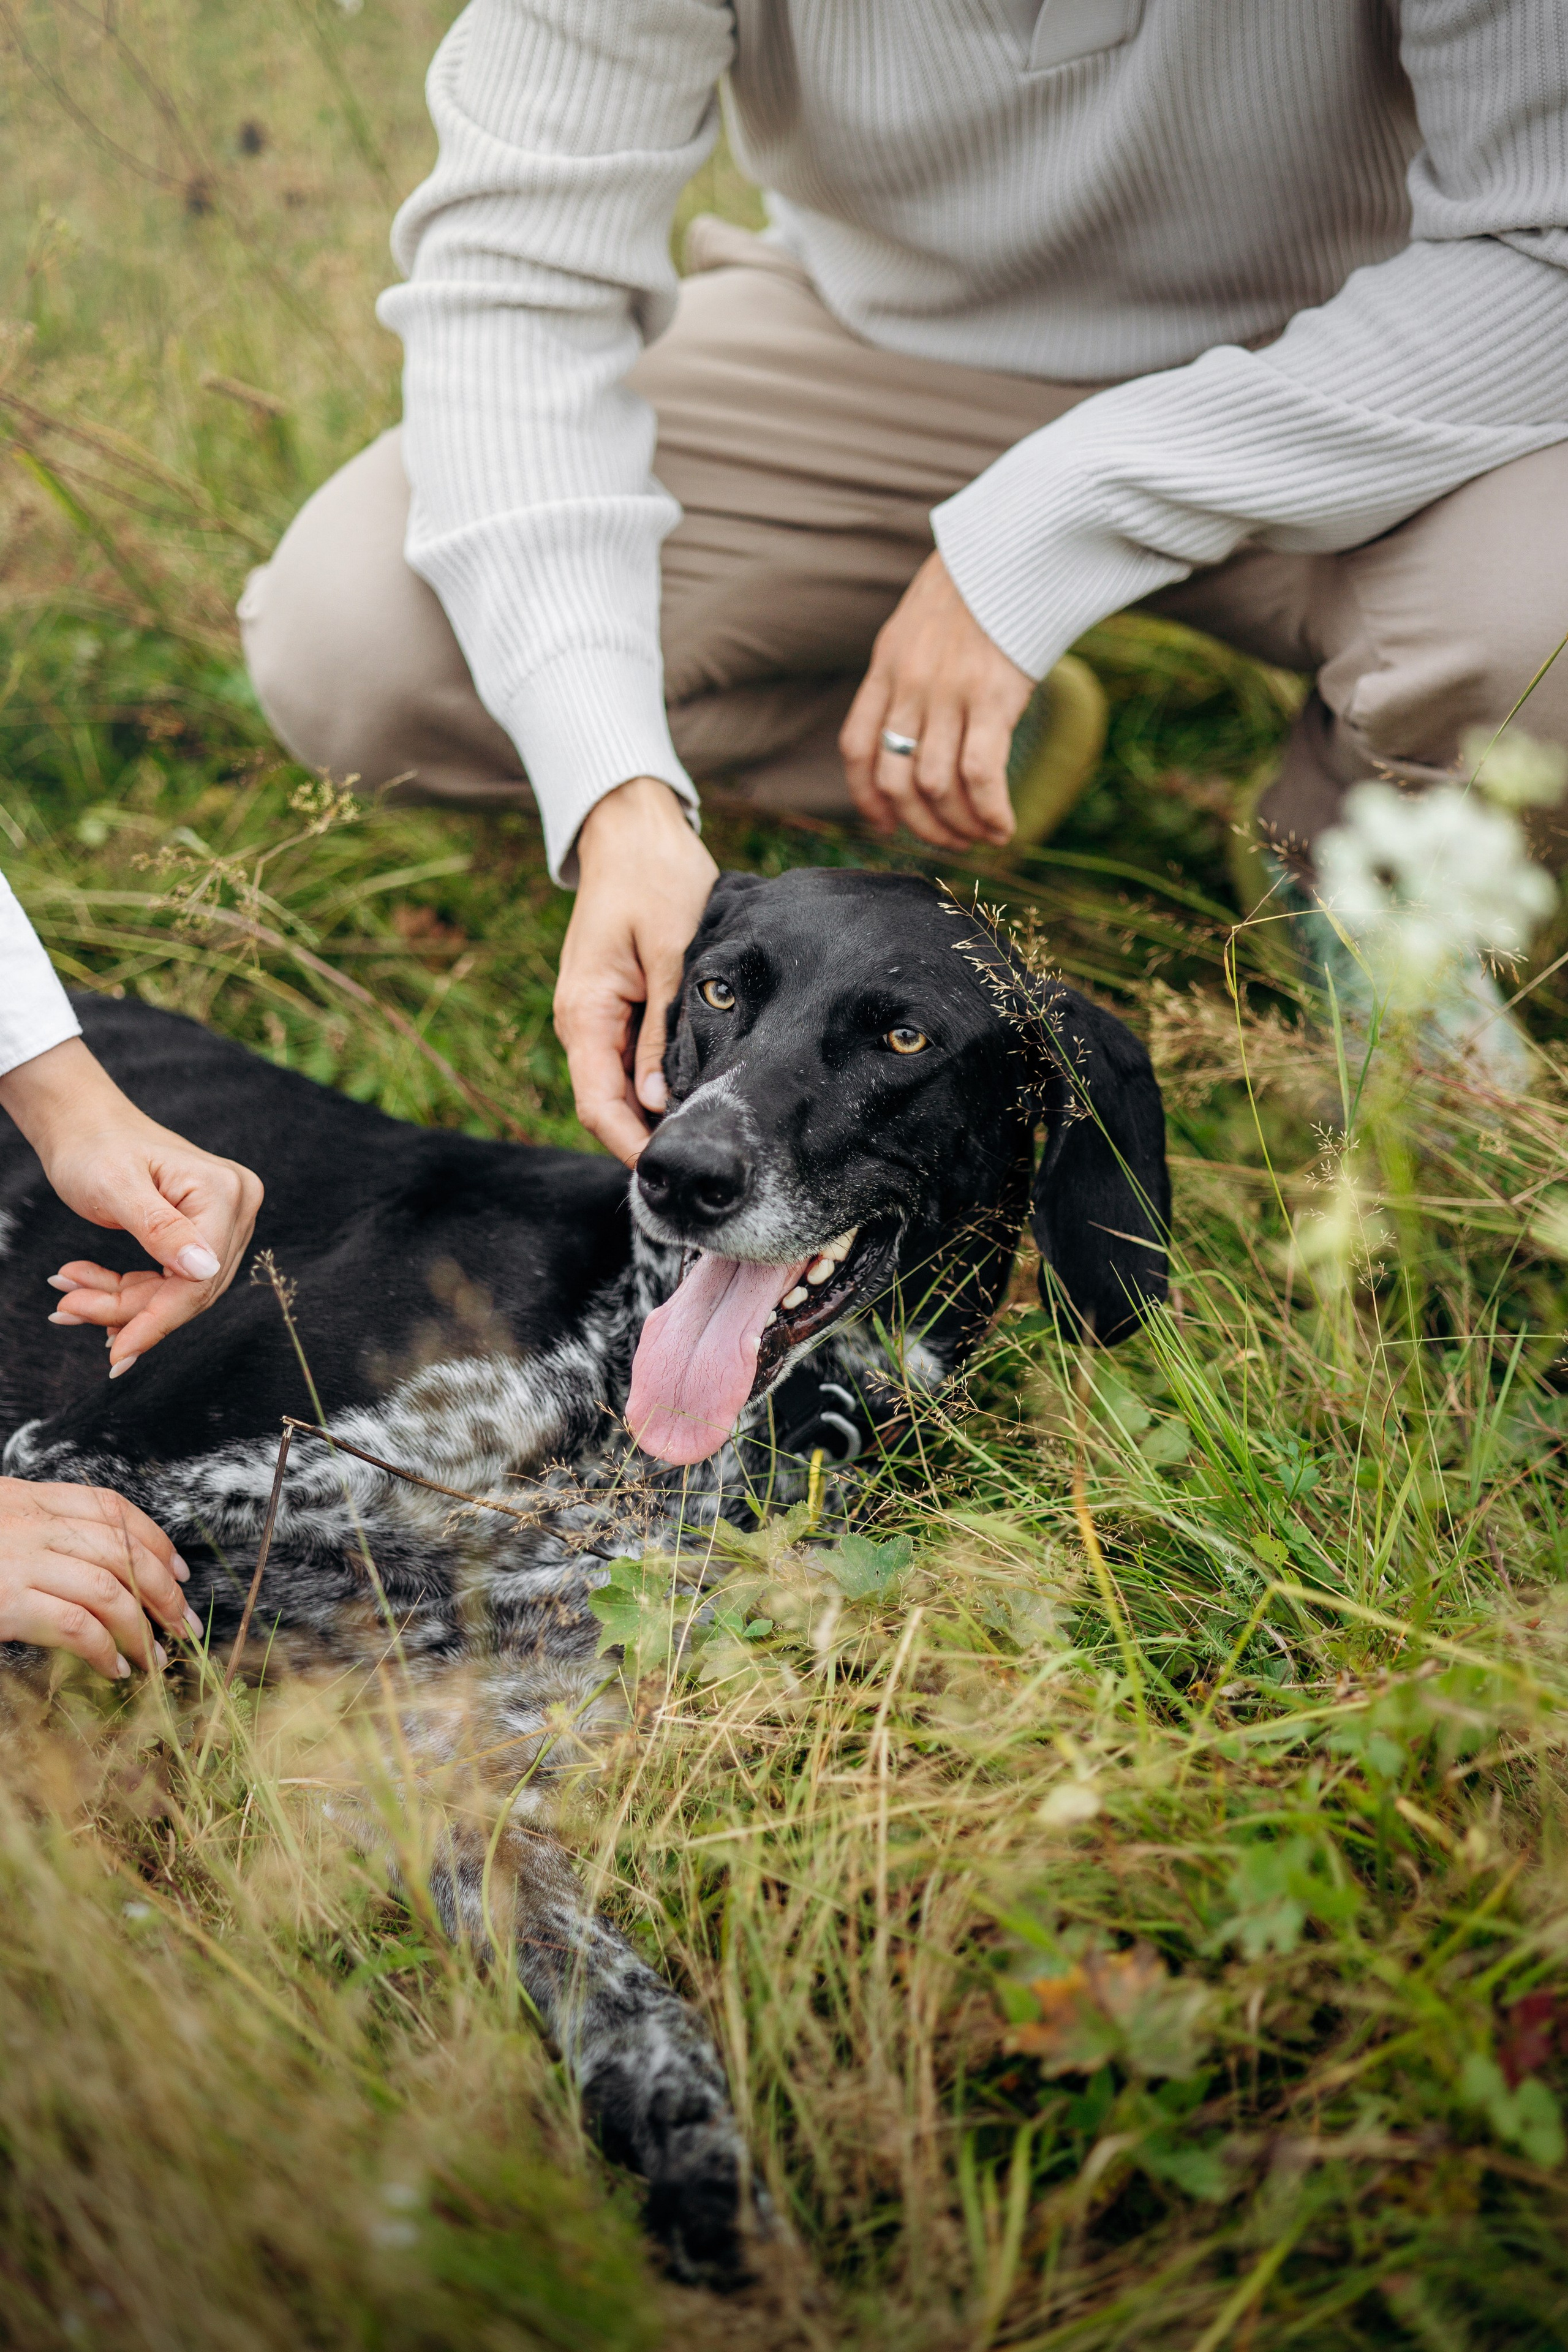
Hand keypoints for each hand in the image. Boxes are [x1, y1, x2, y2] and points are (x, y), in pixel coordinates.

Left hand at [0, 1037, 263, 1375]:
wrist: (84, 1124)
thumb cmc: (94, 1146)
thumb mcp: (117, 1187)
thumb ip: (161, 1229)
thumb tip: (205, 1271)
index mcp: (223, 1191)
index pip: (199, 1277)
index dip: (158, 1319)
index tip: (116, 1355)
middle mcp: (237, 1204)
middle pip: (190, 1288)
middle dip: (130, 1309)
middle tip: (69, 1310)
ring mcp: (226, 1217)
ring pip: (180, 1289)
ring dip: (124, 1301)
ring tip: (70, 1297)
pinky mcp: (207, 1229)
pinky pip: (173, 1277)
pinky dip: (130, 1290)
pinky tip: (88, 1287)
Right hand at [0, 1475, 202, 1677]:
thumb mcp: (0, 1524)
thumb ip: (43, 1533)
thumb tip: (102, 1567)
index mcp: (33, 1499)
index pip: (112, 1509)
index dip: (154, 1541)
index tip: (179, 1572)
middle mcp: (33, 1523)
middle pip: (122, 1551)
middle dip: (163, 1592)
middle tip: (183, 1624)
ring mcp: (21, 1561)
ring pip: (108, 1590)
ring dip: (140, 1629)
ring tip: (154, 1657)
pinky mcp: (7, 1602)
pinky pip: (75, 1626)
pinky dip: (103, 1650)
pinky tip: (113, 1668)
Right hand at [554, 777, 717, 1163]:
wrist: (633, 832)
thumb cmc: (655, 880)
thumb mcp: (669, 952)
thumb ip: (663, 1030)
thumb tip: (659, 1101)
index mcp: (585, 1013)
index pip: (599, 1105)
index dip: (632, 1147)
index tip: (672, 1173)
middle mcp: (581, 1022)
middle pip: (607, 1106)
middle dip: (646, 1141)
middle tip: (702, 1166)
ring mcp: (596, 1016)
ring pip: (620, 1088)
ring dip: (653, 1116)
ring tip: (704, 1141)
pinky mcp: (615, 1007)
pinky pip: (630, 1061)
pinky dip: (656, 1085)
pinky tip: (694, 1095)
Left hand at [840, 551, 1034, 849]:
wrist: (1015, 546)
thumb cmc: (976, 590)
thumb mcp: (917, 627)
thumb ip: (906, 675)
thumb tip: (913, 729)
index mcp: (886, 668)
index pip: (857, 748)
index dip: (866, 797)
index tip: (886, 823)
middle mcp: (910, 686)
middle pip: (896, 781)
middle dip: (920, 825)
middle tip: (948, 840)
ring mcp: (949, 694)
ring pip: (936, 786)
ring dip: (958, 826)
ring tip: (981, 837)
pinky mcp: (994, 698)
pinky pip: (980, 775)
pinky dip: (989, 812)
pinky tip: (1004, 826)